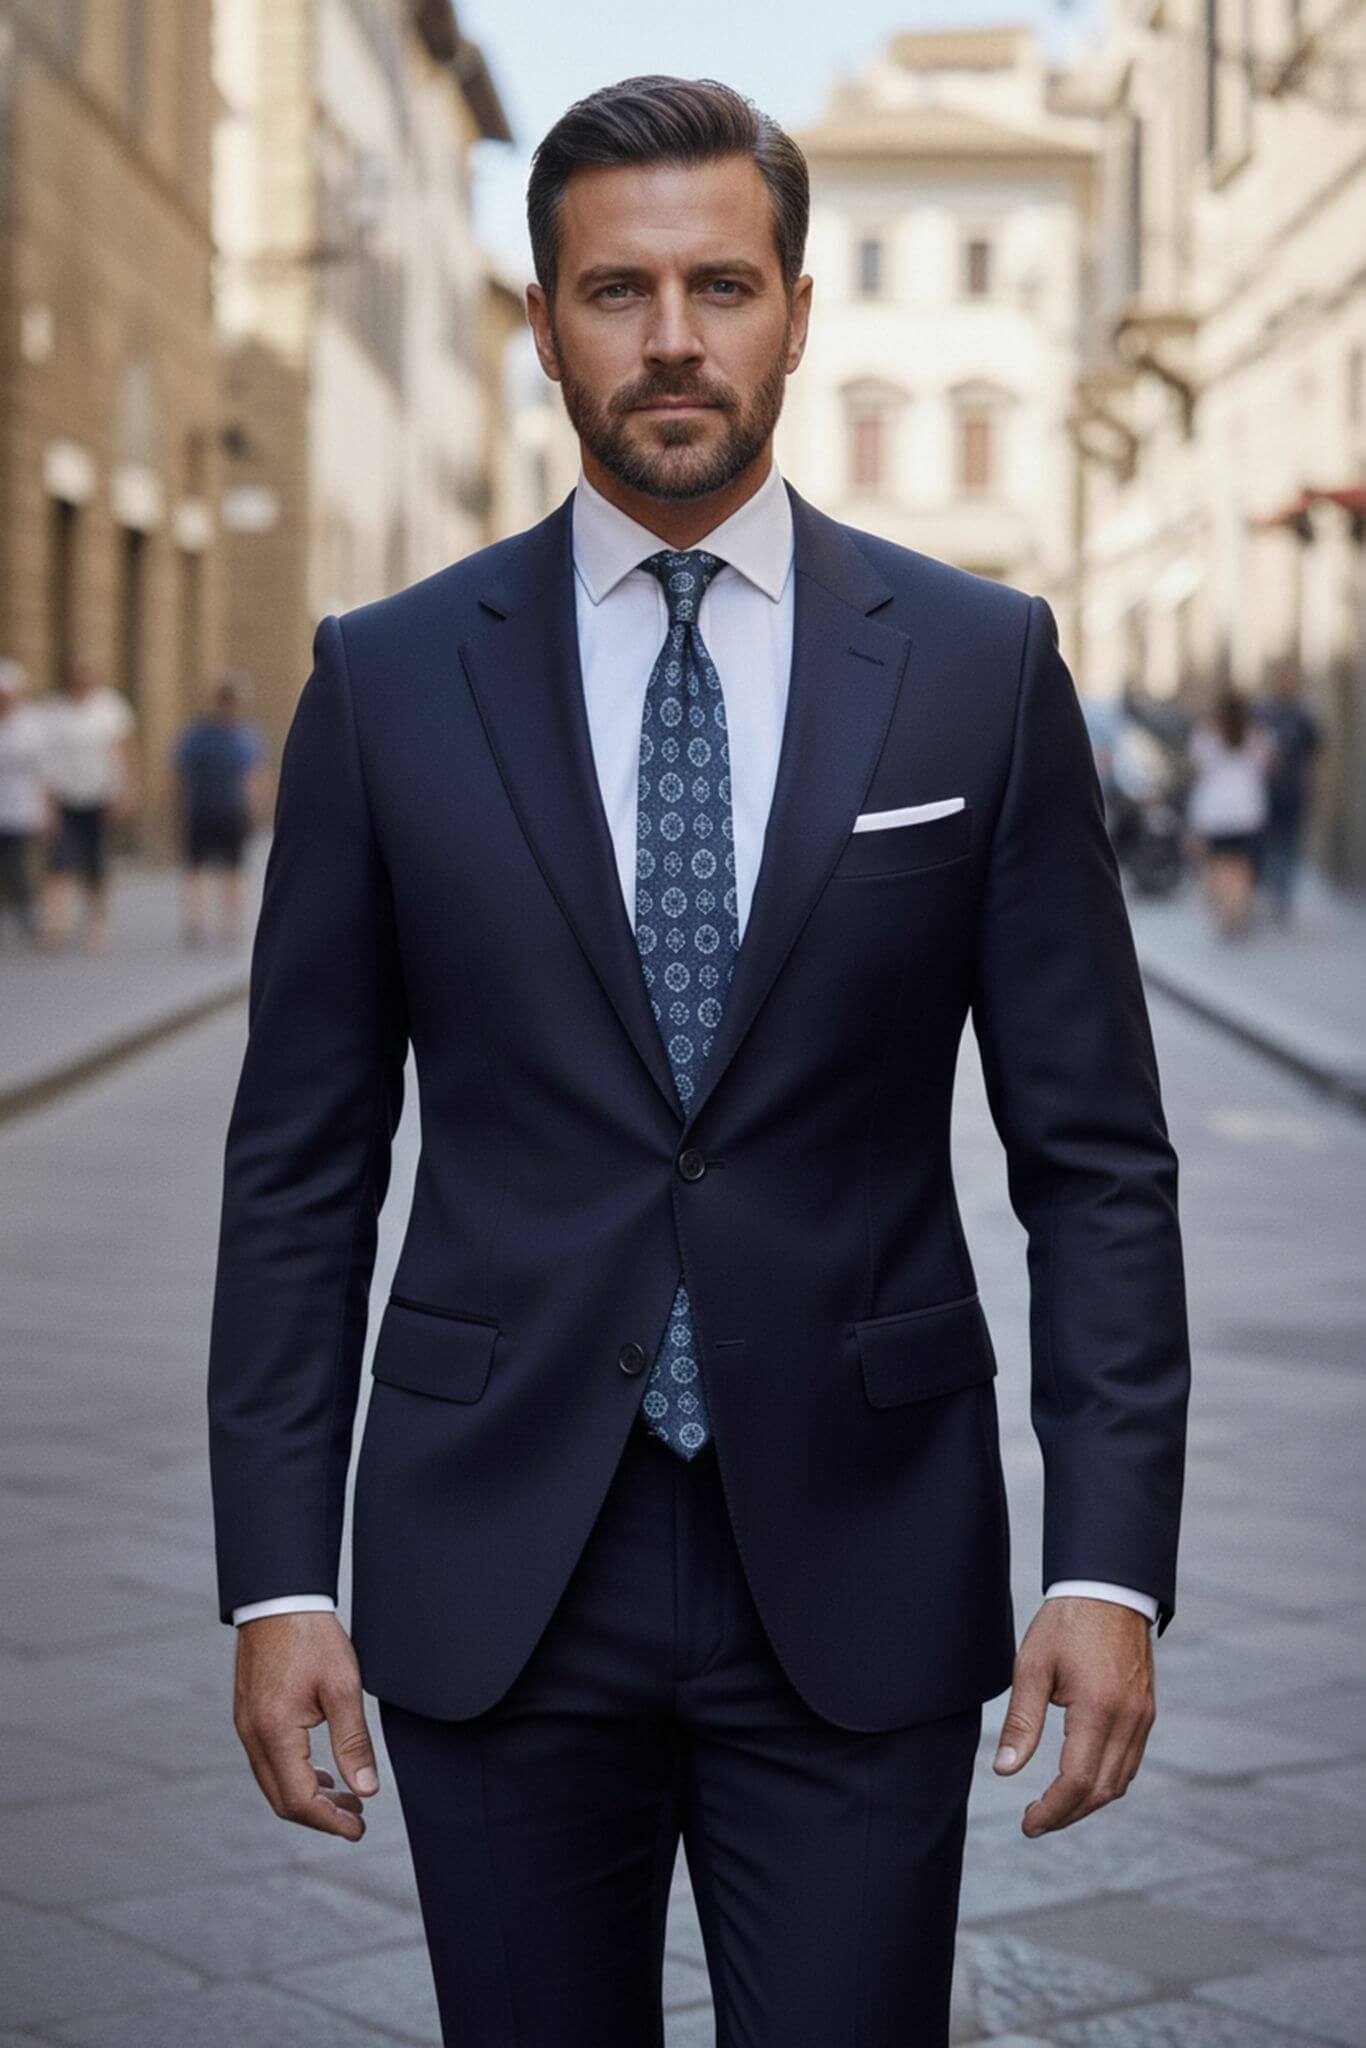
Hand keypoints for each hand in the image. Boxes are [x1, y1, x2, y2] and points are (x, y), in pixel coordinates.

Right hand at [233, 1611, 379, 1839]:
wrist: (279, 1599)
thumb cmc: (312, 1637)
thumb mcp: (343, 1687)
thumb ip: (354, 1742)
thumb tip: (366, 1790)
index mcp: (275, 1732)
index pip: (299, 1799)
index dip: (330, 1821)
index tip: (358, 1829)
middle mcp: (253, 1736)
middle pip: (282, 1799)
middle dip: (320, 1816)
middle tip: (356, 1819)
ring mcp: (246, 1726)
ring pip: (273, 1782)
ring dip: (308, 1797)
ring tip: (346, 1798)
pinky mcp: (249, 1716)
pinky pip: (268, 1762)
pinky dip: (294, 1776)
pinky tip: (321, 1772)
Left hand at [992, 1597, 1155, 1835]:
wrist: (1109, 1589)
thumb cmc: (1066, 1623)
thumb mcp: (1032, 1667)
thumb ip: (1022, 1721)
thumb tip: (1005, 1771)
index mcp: (1099, 1710)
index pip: (1078, 1782)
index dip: (1052, 1811)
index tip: (1028, 1823)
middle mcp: (1129, 1721)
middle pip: (1102, 1791)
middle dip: (1068, 1814)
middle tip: (1035, 1820)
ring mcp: (1143, 1718)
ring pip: (1120, 1781)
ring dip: (1088, 1801)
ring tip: (1053, 1805)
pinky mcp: (1146, 1712)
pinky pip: (1130, 1762)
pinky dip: (1106, 1780)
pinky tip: (1080, 1778)